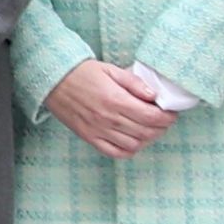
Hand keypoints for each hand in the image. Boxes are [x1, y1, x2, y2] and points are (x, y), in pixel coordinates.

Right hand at [45, 60, 175, 161]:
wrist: (53, 80)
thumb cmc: (82, 73)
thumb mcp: (111, 70)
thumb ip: (134, 83)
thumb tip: (154, 95)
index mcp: (116, 100)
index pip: (152, 117)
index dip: (167, 117)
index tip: (170, 113)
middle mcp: (109, 119)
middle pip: (147, 132)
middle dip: (161, 128)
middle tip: (164, 120)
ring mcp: (99, 131)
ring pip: (134, 145)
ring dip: (147, 139)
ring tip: (149, 129)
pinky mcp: (90, 138)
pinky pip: (115, 153)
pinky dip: (129, 150)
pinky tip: (133, 141)